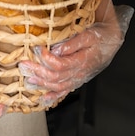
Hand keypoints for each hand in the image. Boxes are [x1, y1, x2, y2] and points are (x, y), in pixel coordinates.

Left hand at [18, 3, 133, 107]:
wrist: (111, 41)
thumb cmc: (100, 37)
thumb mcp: (88, 35)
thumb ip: (72, 43)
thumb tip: (56, 49)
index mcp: (81, 61)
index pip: (59, 64)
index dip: (46, 58)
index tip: (36, 49)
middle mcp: (78, 73)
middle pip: (55, 76)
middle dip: (37, 72)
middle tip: (23, 65)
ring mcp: (78, 78)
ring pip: (57, 86)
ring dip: (41, 84)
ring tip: (27, 79)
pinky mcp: (77, 80)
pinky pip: (64, 91)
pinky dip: (53, 97)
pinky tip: (43, 100)